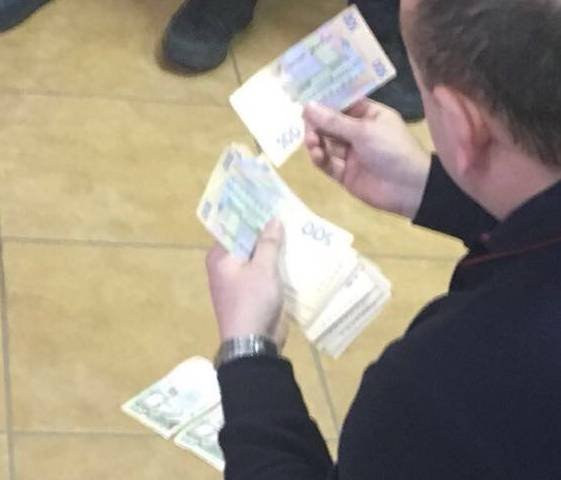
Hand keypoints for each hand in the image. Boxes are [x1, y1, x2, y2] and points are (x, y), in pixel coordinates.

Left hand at [206, 220, 286, 348]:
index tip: (268, 199)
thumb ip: (268, 242)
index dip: (251, 214)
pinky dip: (277, 264)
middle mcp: (227, 266)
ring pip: (259, 257)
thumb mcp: (262, 269)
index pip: (234, 227)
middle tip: (286, 209)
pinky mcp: (254, 292)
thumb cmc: (252, 301)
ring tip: (296, 226)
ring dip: (275, 247)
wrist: (254, 344)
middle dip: (266, 230)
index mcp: (221, 257)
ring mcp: (241, 280)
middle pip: (248, 241)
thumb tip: (273, 219)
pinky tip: (296, 252)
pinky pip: (266, 272)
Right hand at [303, 99, 431, 219]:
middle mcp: (357, 133)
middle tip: (308, 127)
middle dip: (317, 124)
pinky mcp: (345, 174)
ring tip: (313, 143)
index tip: (305, 101)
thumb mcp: (363, 131)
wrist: (410, 188)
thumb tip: (307, 106)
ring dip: (316, 142)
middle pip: (329, 124)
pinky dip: (320, 159)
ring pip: (326, 144)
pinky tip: (317, 155)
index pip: (341, 104)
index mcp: (368, 115)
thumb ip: (333, 121)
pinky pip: (328, 164)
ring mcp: (350, 154)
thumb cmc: (392, 149)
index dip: (323, 102)